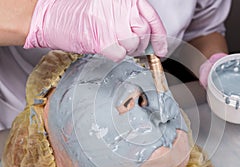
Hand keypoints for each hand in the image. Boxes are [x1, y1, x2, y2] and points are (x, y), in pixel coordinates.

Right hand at [24, 0, 166, 60]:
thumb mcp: (108, 9)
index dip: (159, 37)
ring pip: (134, 46)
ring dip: (126, 50)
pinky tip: (105, 47)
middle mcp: (120, 8)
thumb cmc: (77, 14)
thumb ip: (129, 18)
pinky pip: (120, 55)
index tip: (161, 49)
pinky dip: (114, 55)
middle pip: (144, 34)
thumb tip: (148, 37)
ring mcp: (110, 23)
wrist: (49, 16)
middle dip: (140, 45)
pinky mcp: (101, 40)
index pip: (152, 18)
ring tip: (112, 43)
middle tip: (127, 45)